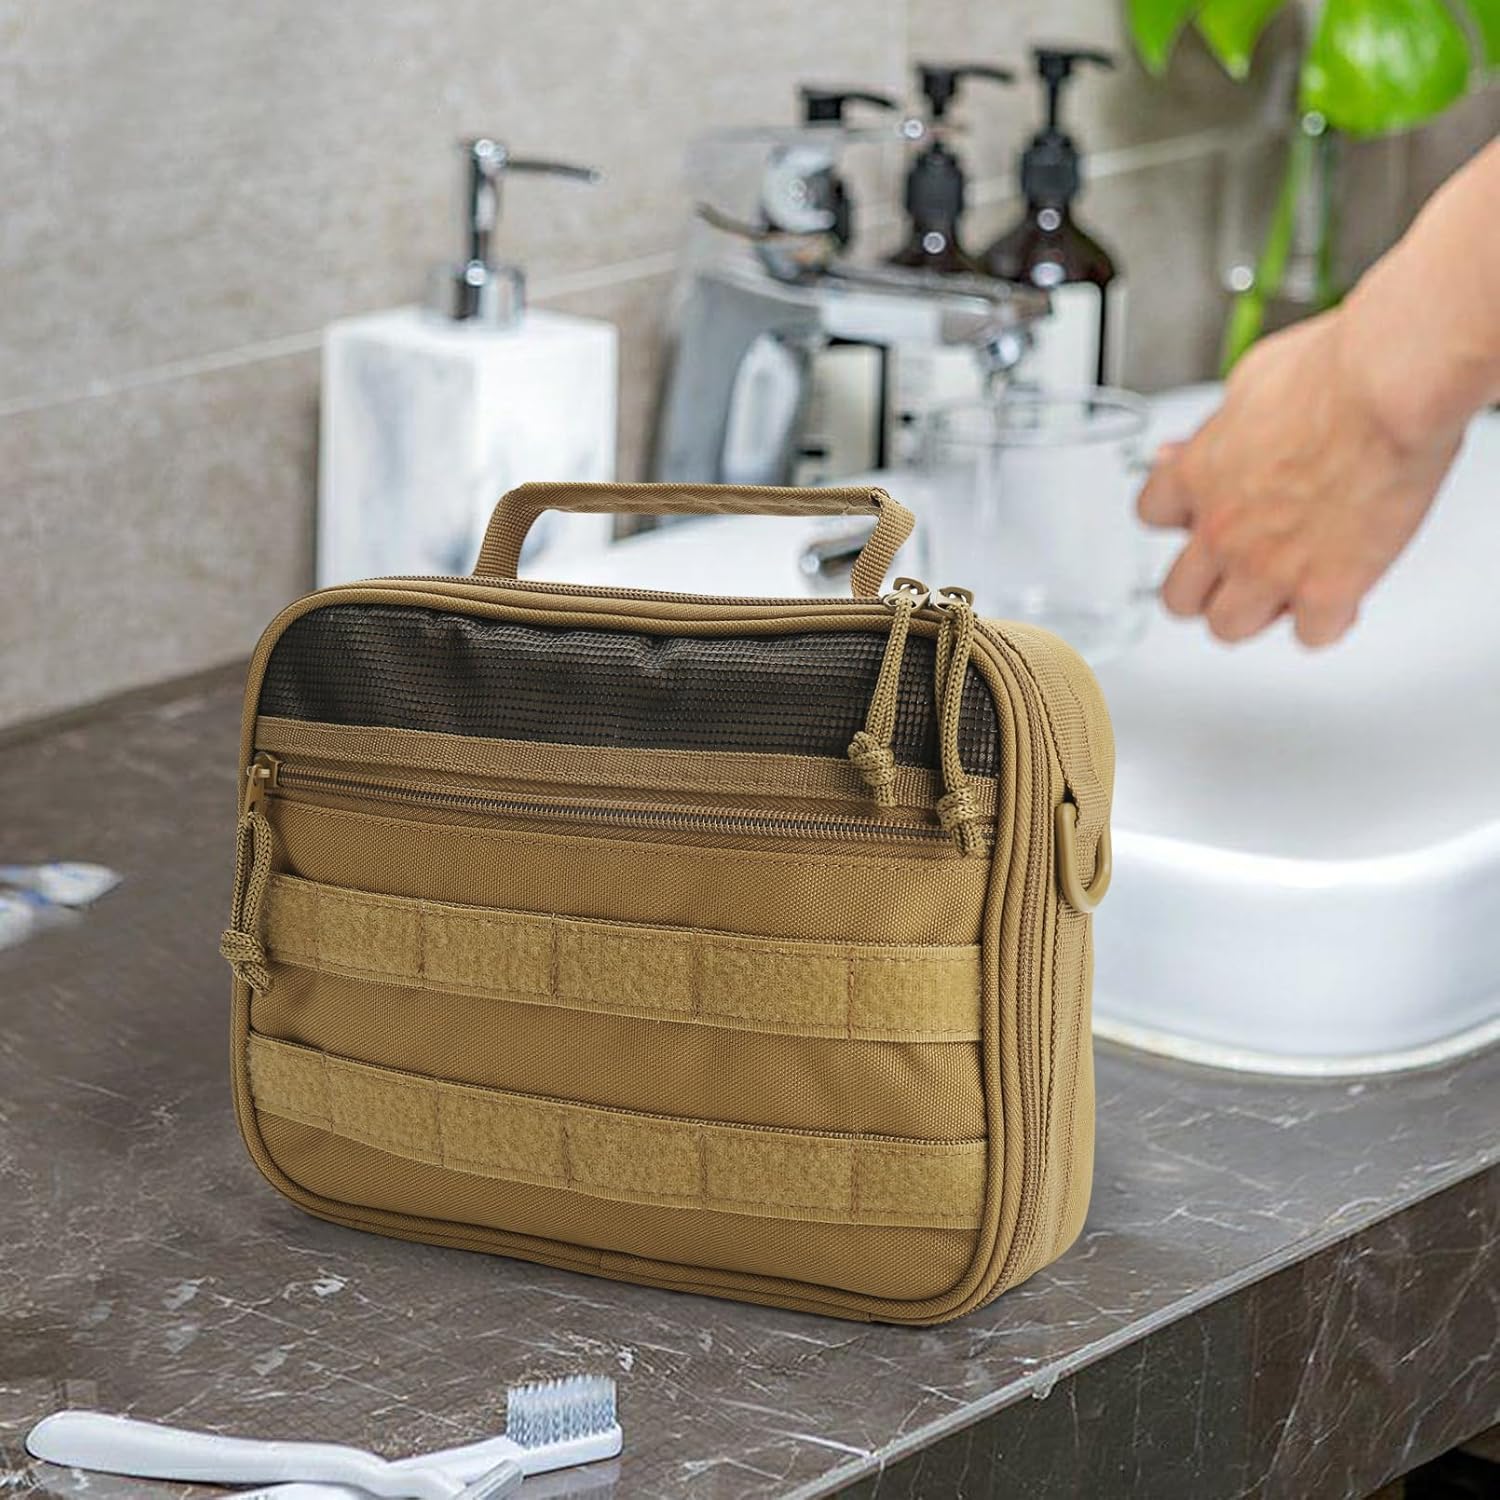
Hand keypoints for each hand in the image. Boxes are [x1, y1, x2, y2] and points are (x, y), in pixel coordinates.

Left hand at [1137, 308, 1461, 646]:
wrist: (1391, 385)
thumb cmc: (1335, 371)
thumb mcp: (1249, 383)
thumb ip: (1216, 430)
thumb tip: (1190, 446)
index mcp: (1196, 476)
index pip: (1151, 517)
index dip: (1179, 519)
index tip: (1200, 516)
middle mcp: (1220, 530)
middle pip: (1178, 596)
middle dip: (1206, 586)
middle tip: (1237, 571)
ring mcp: (1268, 567)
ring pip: (1228, 628)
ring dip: (1255, 612)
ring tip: (1284, 590)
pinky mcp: (1325, 590)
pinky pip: (1310, 636)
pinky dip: (1326, 621)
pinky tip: (1340, 598)